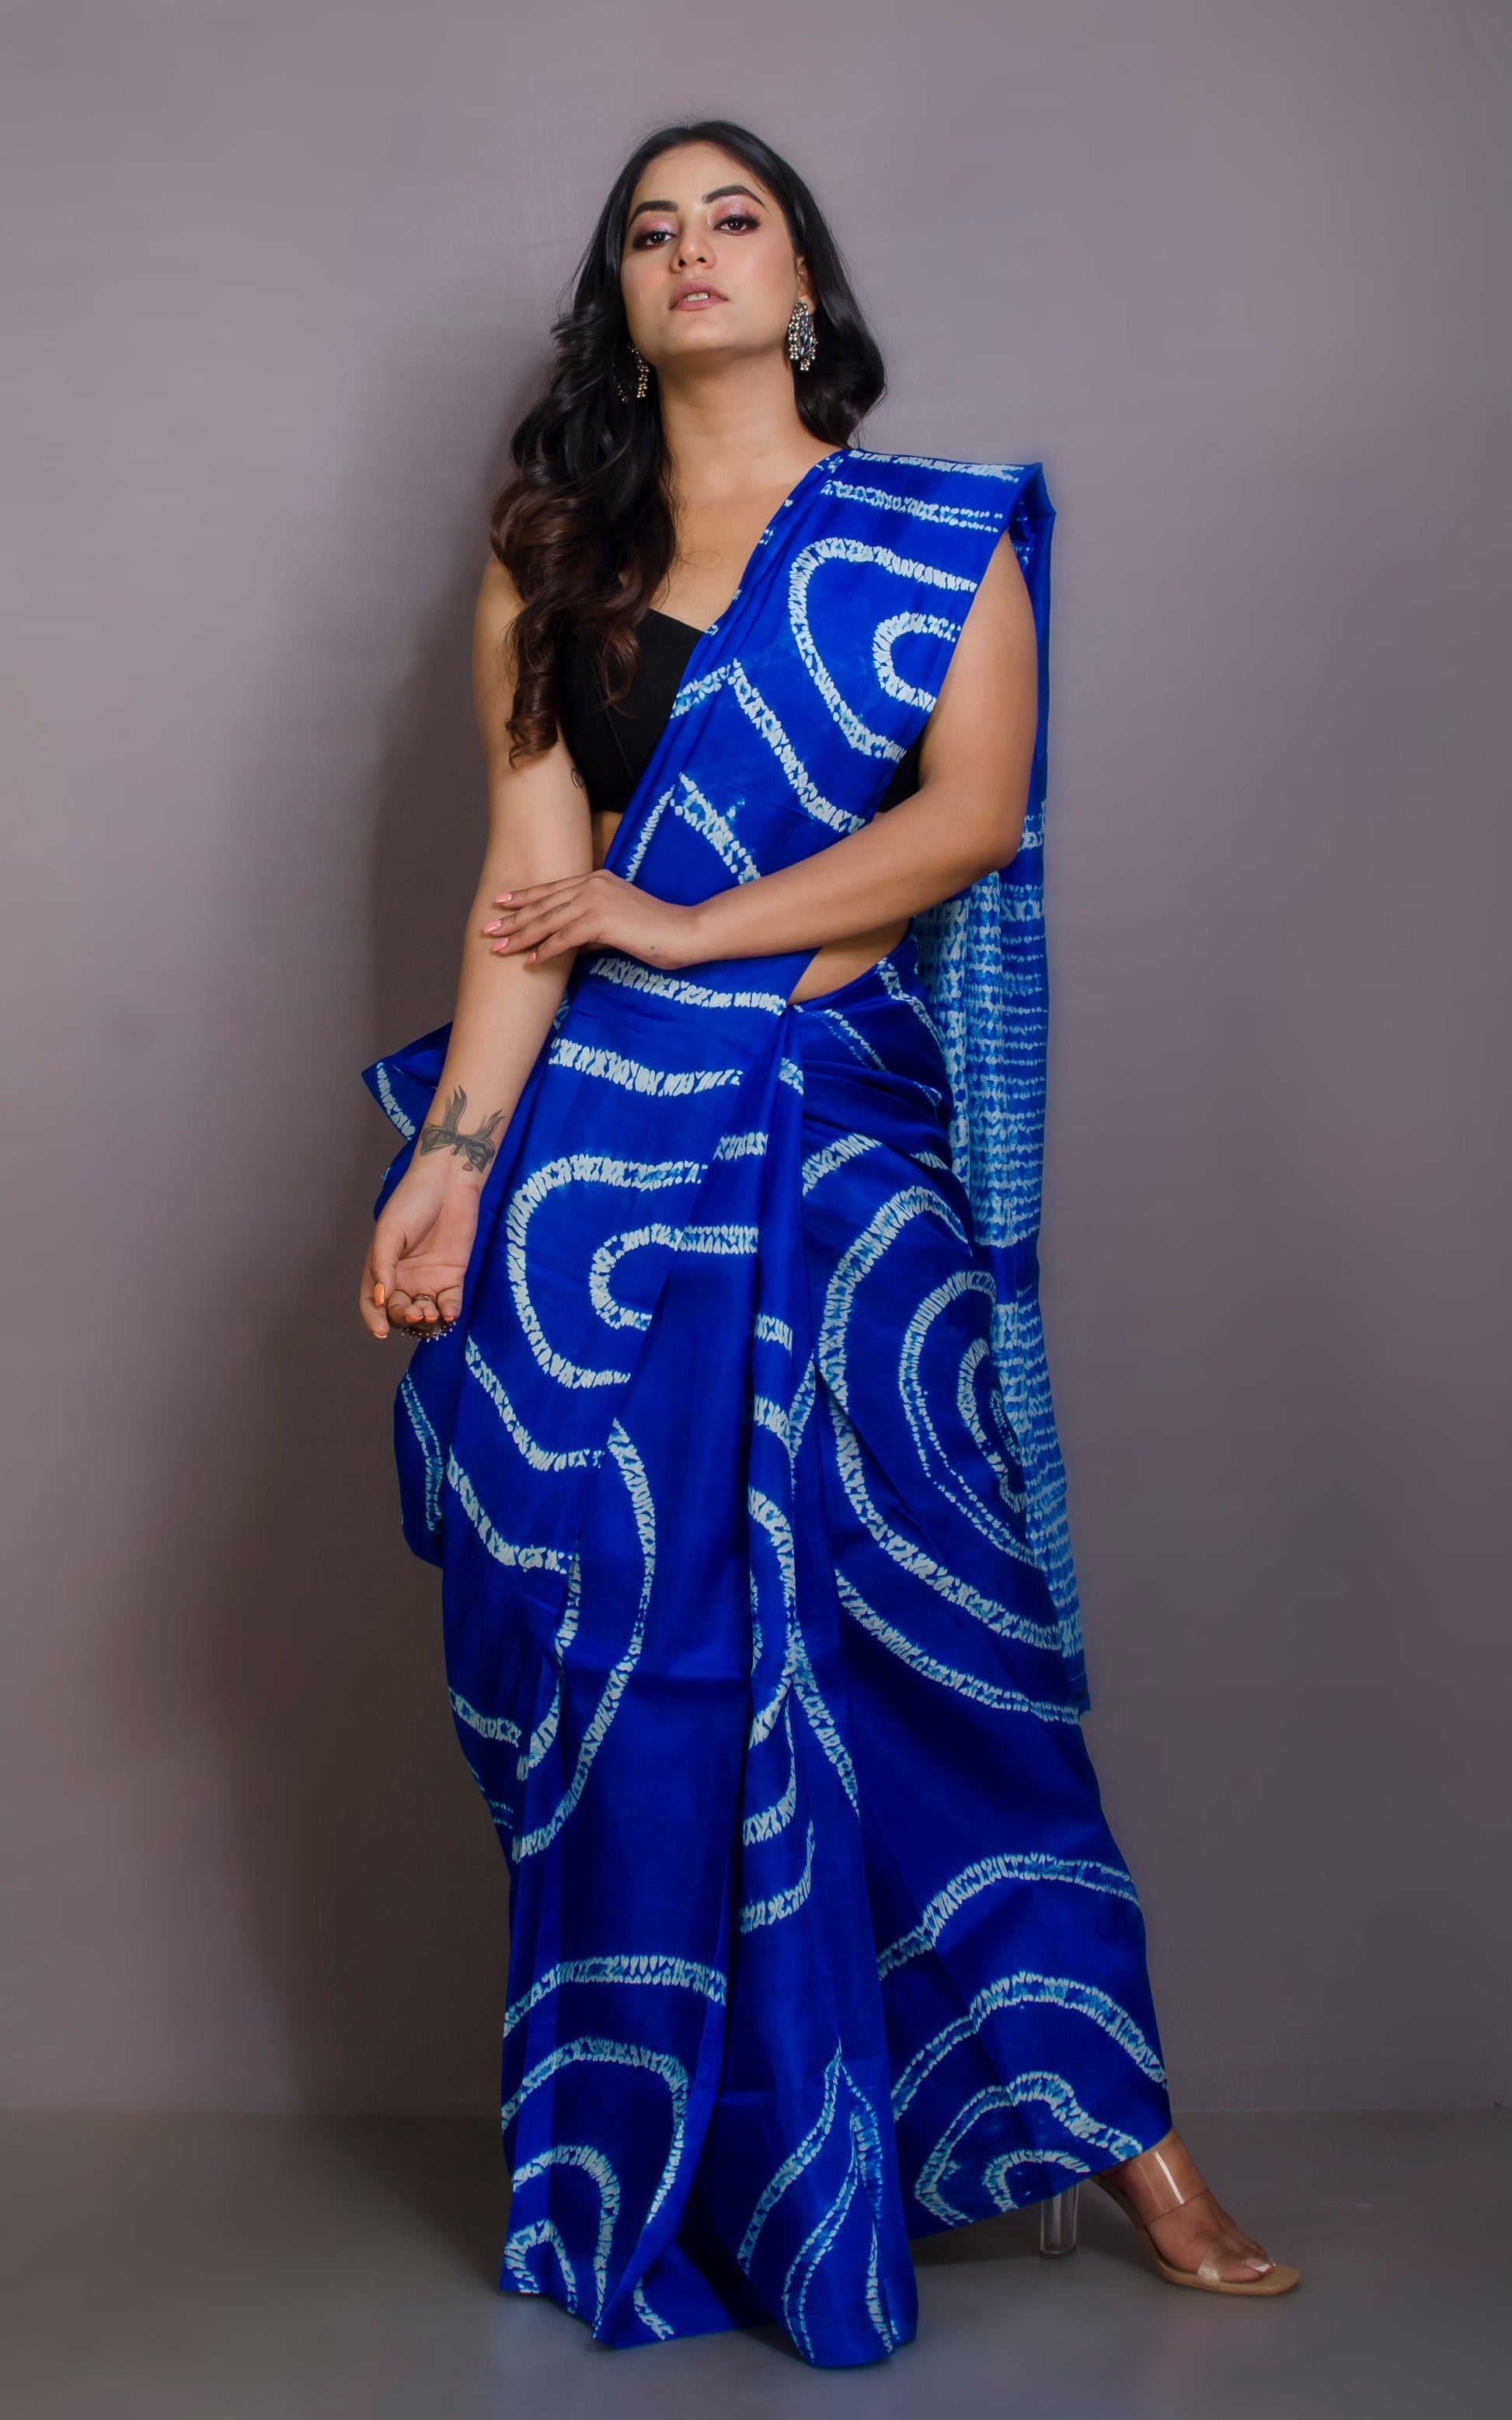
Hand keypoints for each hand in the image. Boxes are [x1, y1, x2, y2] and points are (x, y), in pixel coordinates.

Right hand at [359, 1159, 480, 1339]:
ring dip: (427, 1321)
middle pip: (399, 1311)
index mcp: (382, 1268)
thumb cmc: (412, 1201)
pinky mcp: (452, 1276)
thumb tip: (380, 1298)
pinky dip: (449, 1312)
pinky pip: (449, 1303)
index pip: (373, 1302)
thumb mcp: (390, 1231)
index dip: (374, 1318)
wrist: (449, 1182)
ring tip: (431, 1314)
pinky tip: (449, 1313)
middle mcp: (403, 1278)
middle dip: (405, 1318)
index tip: (381, 1330)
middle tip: (416, 1313)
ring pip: (425, 1312)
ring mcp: (428, 1279)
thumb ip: (383, 1265)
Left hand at [483, 869, 700, 969]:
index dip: (523, 896)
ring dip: (522, 937)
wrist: (684, 932)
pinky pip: (566, 938)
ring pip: (549, 920)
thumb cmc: (655, 932)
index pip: (551, 888)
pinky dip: (547, 950)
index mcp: (596, 878)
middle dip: (512, 918)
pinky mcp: (603, 920)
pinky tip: (531, 961)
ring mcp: (597, 900)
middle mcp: (593, 884)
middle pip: (543, 903)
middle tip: (487, 929)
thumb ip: (591, 928)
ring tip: (500, 949)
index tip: (499, 903)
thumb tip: (569, 943)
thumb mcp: (617, 925)